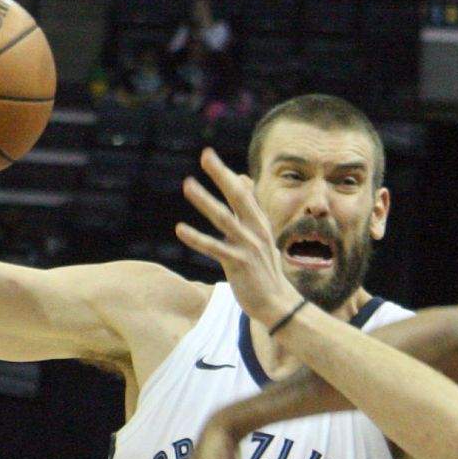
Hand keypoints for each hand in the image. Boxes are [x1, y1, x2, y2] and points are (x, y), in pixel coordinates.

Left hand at [175, 148, 300, 326]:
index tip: (207, 154)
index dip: (225, 174)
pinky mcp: (239, 263)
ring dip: (205, 200)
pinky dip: (197, 239)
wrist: (277, 303)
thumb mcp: (260, 234)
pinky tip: (180, 229)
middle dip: (221, 175)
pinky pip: (215, 248)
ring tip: (188, 184)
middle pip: (237, 196)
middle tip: (205, 155)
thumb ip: (251, 208)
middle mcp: (256, 230)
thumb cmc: (264, 269)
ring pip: (224, 218)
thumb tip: (244, 178)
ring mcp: (248, 246)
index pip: (242, 192)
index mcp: (259, 222)